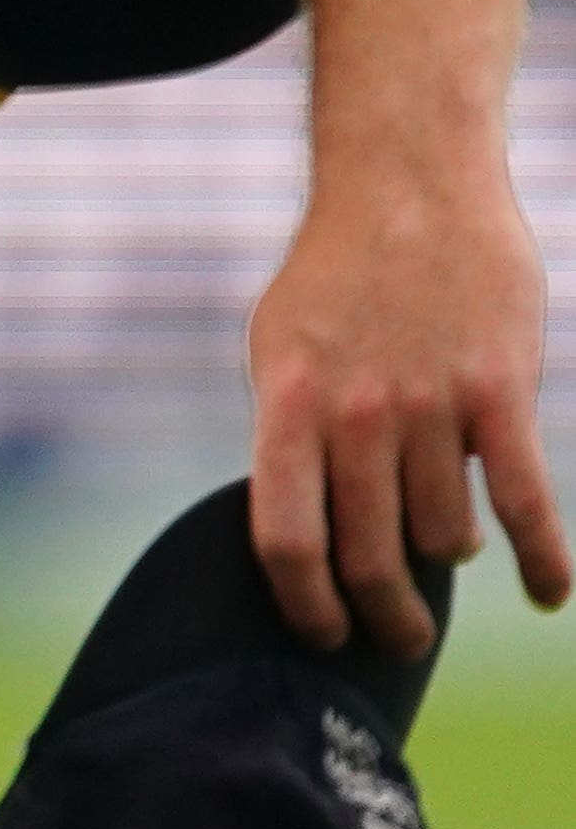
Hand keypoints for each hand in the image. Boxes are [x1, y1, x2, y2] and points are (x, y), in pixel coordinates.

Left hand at [250, 131, 566, 652]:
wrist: (408, 188)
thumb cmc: (338, 276)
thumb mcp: (280, 348)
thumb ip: (290, 433)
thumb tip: (303, 528)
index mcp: (287, 402)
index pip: (285, 536)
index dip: (304, 604)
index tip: (324, 636)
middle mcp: (354, 411)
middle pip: (369, 554)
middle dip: (385, 617)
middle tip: (397, 641)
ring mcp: (428, 403)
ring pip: (447, 534)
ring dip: (451, 559)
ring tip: (452, 554)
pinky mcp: (499, 392)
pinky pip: (527, 505)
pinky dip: (544, 563)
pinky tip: (548, 594)